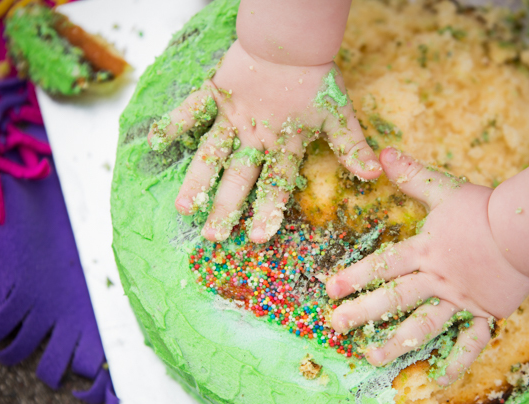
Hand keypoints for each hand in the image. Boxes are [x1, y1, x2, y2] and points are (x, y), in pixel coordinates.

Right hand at [147, 40, 381, 242]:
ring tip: (184, 207)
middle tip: (214, 236)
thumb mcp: (339, 113)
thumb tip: (375, 174)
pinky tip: (153, 142)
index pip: (276, 183)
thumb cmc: (317, 77)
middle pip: (239, 176)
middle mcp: (255, 134)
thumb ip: (351, 147)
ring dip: (198, 179)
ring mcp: (233, 115)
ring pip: (212, 151)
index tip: (257, 237)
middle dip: (227, 207)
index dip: (268, 210)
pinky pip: (191, 109)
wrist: (292, 40)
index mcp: (285, 142)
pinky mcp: (216, 92)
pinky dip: (173, 123)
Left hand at [326, 148, 528, 385]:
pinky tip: (439, 381)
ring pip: (424, 325)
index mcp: (426, 250)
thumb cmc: (486, 208)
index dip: (354, 276)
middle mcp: (438, 279)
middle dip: (362, 312)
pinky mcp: (484, 313)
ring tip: (371, 358)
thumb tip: (380, 153)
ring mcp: (460, 300)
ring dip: (396, 342)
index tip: (328, 289)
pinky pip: (469, 342)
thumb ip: (412, 175)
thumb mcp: (444, 188)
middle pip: (395, 298)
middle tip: (335, 326)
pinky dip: (456, 362)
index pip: (384, 265)